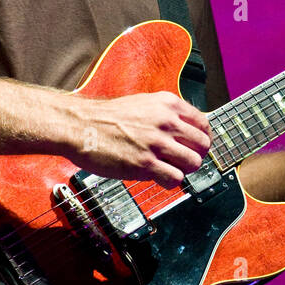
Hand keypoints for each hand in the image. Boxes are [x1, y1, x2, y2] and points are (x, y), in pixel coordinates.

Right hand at [65, 91, 211, 188]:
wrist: (80, 126)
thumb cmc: (107, 117)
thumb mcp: (144, 103)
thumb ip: (167, 114)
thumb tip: (187, 129)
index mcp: (168, 104)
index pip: (203, 124)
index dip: (202, 139)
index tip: (196, 147)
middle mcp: (167, 122)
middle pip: (203, 145)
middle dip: (196, 155)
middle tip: (184, 161)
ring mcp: (156, 143)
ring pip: (193, 163)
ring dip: (184, 170)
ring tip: (170, 169)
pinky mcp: (145, 164)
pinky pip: (175, 178)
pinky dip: (170, 181)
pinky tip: (159, 177)